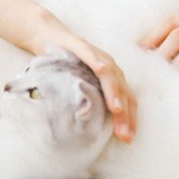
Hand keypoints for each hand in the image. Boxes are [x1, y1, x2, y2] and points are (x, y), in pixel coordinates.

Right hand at [27, 23, 136, 143]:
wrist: (49, 38)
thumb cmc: (67, 67)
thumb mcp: (80, 87)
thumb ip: (89, 103)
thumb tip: (90, 134)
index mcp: (113, 79)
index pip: (127, 100)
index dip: (130, 119)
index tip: (128, 139)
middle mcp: (110, 67)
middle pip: (122, 91)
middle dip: (124, 114)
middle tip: (124, 134)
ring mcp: (97, 56)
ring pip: (110, 75)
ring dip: (114, 92)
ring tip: (116, 109)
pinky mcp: (82, 45)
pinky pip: (91, 54)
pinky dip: (97, 61)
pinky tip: (101, 69)